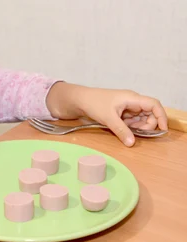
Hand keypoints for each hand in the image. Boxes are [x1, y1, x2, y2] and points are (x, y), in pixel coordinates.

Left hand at [46, 83, 167, 146]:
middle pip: (149, 114)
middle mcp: (132, 101)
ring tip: (126, 130)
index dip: (161, 116)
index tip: (162, 129)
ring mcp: (127, 107)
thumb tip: (132, 143)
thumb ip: (121, 130)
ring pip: (141, 119)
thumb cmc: (93, 103)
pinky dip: (130, 127)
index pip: (154, 104)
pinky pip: (132, 121)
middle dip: (146, 125)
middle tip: (137, 133)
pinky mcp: (121, 112)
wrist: (79, 100)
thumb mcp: (108, 118)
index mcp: (131, 98)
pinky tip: (122, 129)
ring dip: (137, 127)